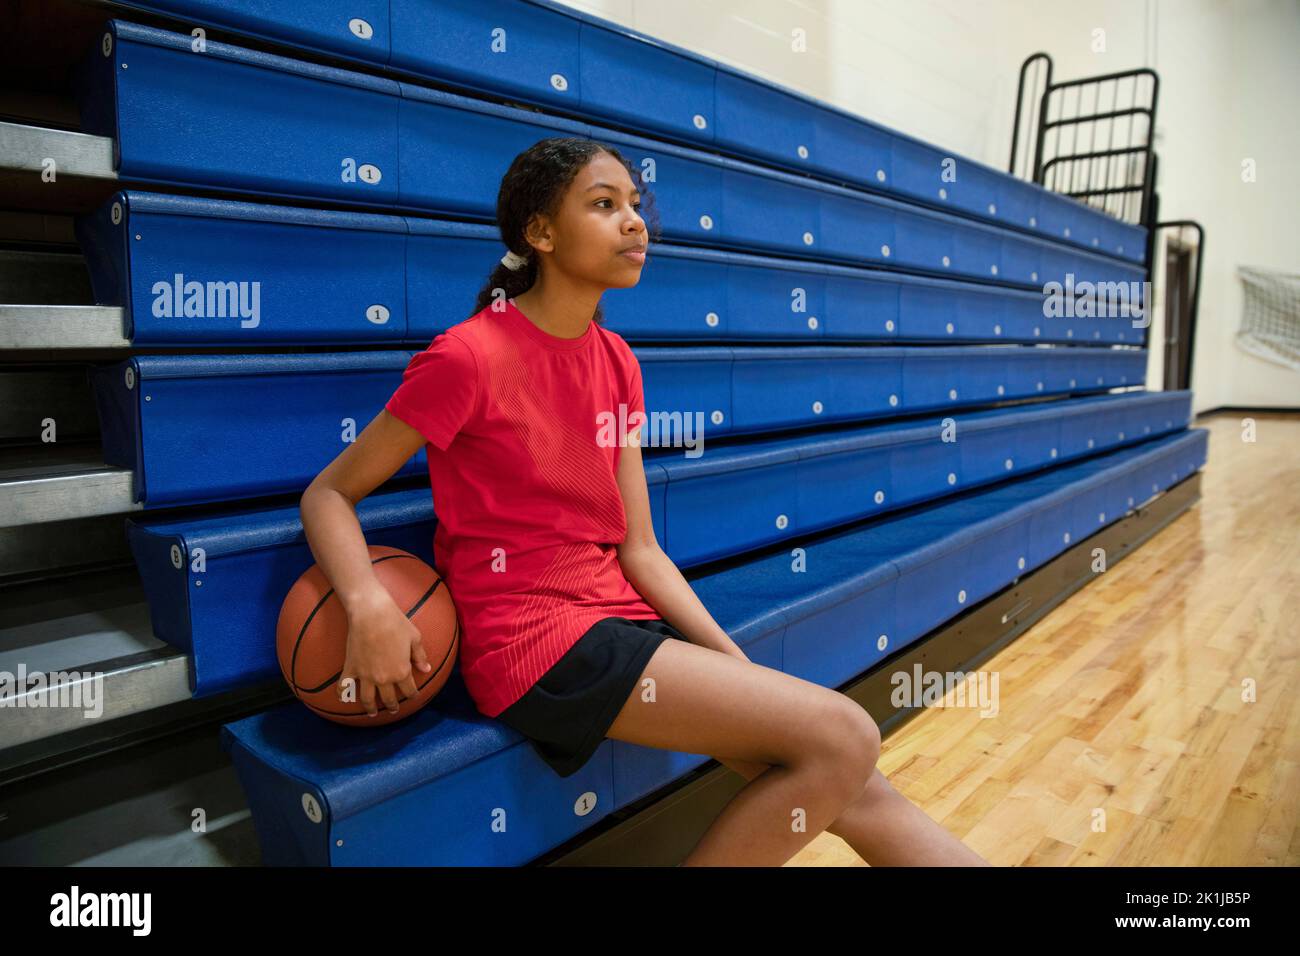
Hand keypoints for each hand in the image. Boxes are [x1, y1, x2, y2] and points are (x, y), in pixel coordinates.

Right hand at [339, 589, 431, 716]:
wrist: (372, 614)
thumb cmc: (396, 623)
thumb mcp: (415, 638)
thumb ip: (420, 656)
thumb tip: (426, 669)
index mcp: (402, 671)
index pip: (409, 690)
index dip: (413, 695)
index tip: (414, 697)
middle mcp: (384, 678)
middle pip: (389, 699)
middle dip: (392, 706)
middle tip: (393, 710)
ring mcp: (366, 675)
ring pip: (367, 699)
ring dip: (370, 708)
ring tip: (372, 713)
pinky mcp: (351, 668)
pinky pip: (344, 686)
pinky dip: (342, 694)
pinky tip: (343, 699)